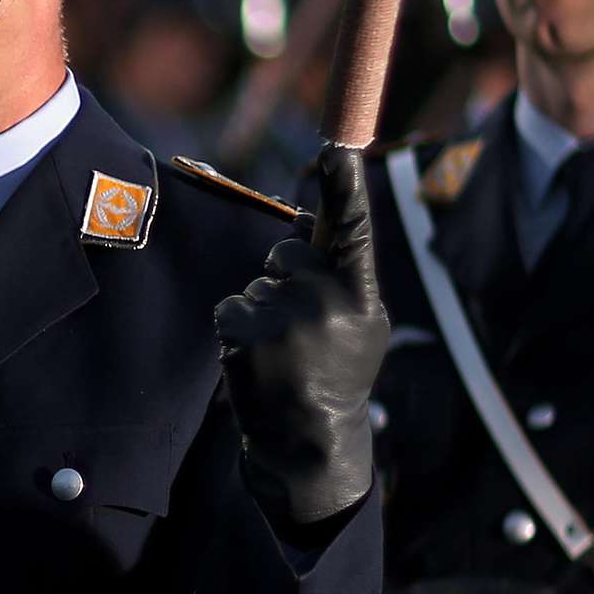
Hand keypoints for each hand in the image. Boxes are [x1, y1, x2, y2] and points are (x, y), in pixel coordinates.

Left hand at [216, 144, 389, 526]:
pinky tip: (257, 360)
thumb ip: (339, 276)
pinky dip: (237, 330)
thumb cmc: (334, 375)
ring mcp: (285, 319)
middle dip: (283, 280)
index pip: (353, 231)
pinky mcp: (247, 335)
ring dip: (261, 312)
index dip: (345, 188)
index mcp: (361, 296)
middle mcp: (327, 302)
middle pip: (285, 253)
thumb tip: (305, 220)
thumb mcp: (359, 325)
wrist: (309, 442)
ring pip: (257, 284)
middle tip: (299, 329)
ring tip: (282, 355)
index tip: (337, 150)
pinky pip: (231, 306)